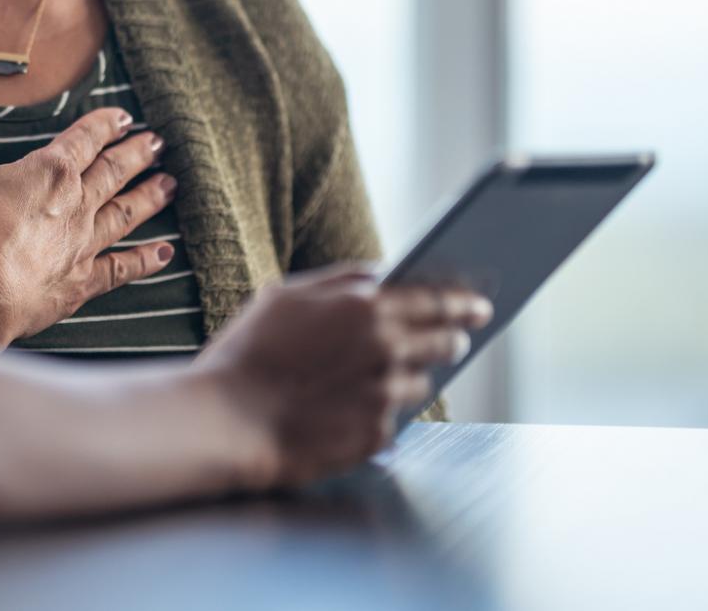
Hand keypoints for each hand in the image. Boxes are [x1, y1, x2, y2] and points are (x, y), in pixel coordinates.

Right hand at [0, 90, 178, 344]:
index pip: (84, 139)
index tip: (124, 117)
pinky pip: (121, 268)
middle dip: (136, 155)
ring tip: (170, 185)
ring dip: (148, 197)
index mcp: (50, 171)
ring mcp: (83, 244)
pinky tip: (166, 254)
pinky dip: (145, 260)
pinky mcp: (81, 282)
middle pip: (114, 173)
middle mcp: (76, 204)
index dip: (105, 125)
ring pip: (125, 214)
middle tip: (159, 144)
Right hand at [191, 265, 493, 488]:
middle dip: (451, 338)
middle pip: (444, 342)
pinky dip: (378, 410)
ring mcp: (385, 394)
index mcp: (365, 307)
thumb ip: (341, 280)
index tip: (479, 305)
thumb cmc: (248, 352)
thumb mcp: (284, 295)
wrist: (228, 419)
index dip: (463, 302)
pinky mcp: (378, 434)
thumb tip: (382, 272)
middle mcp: (386, 349)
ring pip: (420, 382)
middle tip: (453, 339)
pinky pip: (393, 418)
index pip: (437, 300)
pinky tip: (345, 407)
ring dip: (406, 376)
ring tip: (372, 377)